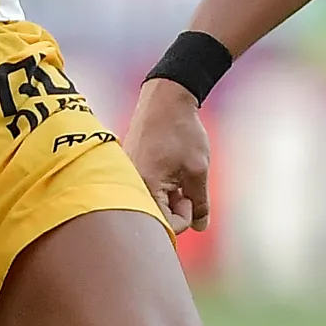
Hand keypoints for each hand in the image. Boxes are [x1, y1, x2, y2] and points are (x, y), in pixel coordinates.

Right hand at [125, 77, 212, 232]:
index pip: (165, 226)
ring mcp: (126, 177)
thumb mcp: (198, 170)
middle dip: (174, 209)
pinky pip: (143, 191)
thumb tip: (199, 227)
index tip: (191, 196)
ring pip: (150, 204)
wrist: (165, 98)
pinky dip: (158, 187)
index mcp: (145, 187)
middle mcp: (129, 185)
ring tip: (177, 174)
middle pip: (154, 218)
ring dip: (168, 197)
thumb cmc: (181, 131)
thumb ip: (199, 203)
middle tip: (184, 187)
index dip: (185, 218)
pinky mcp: (128, 169)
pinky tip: (167, 169)